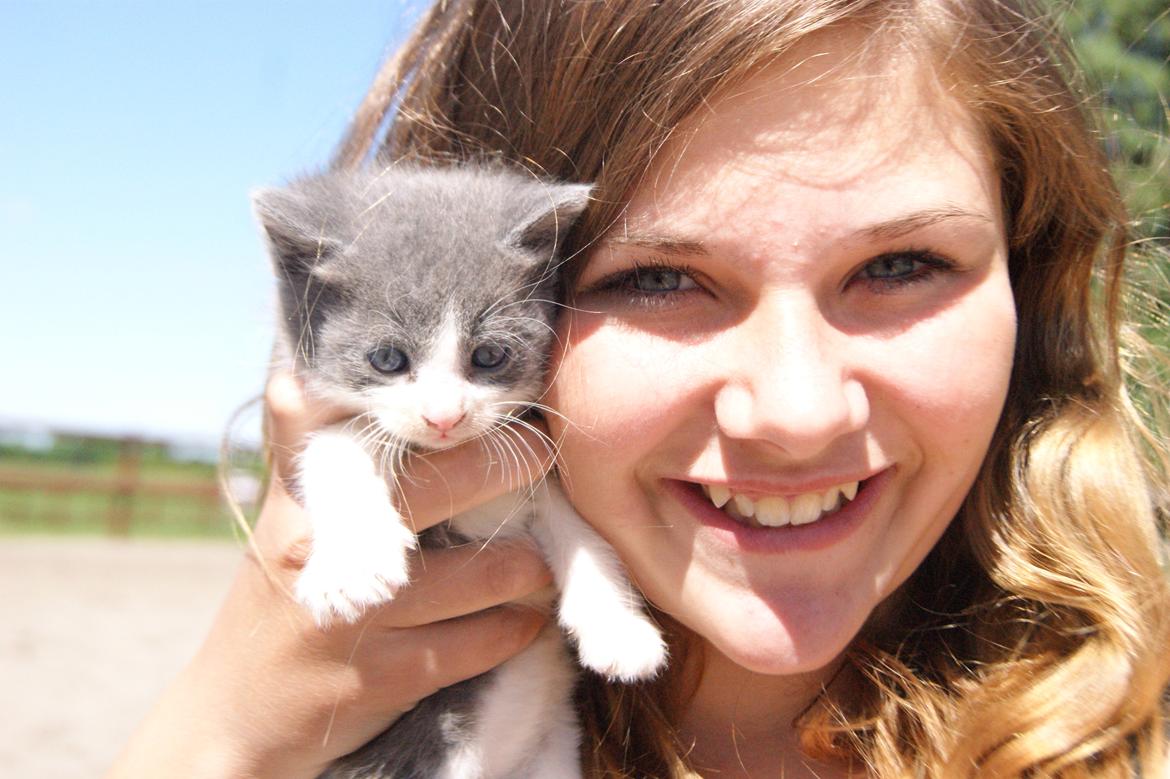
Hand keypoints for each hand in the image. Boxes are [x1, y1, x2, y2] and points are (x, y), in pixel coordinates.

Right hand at [106, 371, 554, 778]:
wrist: (236, 707)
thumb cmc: (281, 590)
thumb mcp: (289, 513)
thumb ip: (312, 443)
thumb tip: (324, 370)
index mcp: (305, 491)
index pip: (378, 427)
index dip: (455, 418)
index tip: (505, 408)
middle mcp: (323, 543)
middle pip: (446, 482)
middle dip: (512, 467)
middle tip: (543, 460)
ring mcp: (353, 613)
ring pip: (484, 573)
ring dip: (528, 564)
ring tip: (537, 556)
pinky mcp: (381, 676)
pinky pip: (481, 641)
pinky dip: (516, 626)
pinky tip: (522, 617)